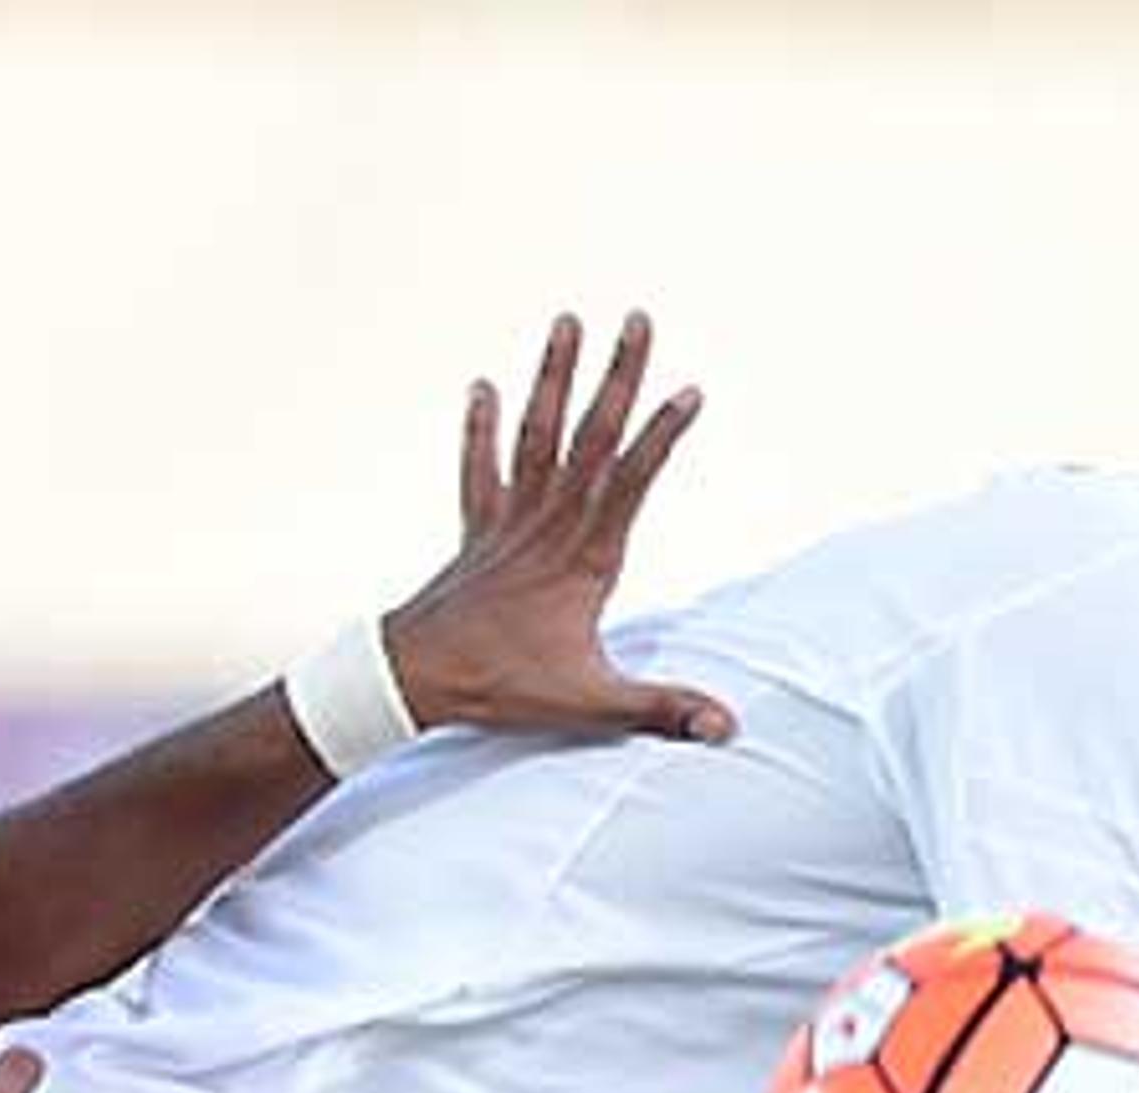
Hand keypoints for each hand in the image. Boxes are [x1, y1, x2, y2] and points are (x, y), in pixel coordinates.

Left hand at [381, 312, 732, 746]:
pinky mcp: (476, 532)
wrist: (413, 679)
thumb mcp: (589, 703)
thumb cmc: (500, 688)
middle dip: (617, 376)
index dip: (660, 436)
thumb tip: (726, 728)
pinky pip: (478, 469)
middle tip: (638, 318)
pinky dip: (479, 429)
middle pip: (590, 437)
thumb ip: (660, 708)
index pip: (630, 482)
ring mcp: (509, 522)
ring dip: (552, 377)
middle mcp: (548, 525)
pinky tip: (481, 385)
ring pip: (535, 435)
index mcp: (584, 558)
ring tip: (567, 320)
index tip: (689, 390)